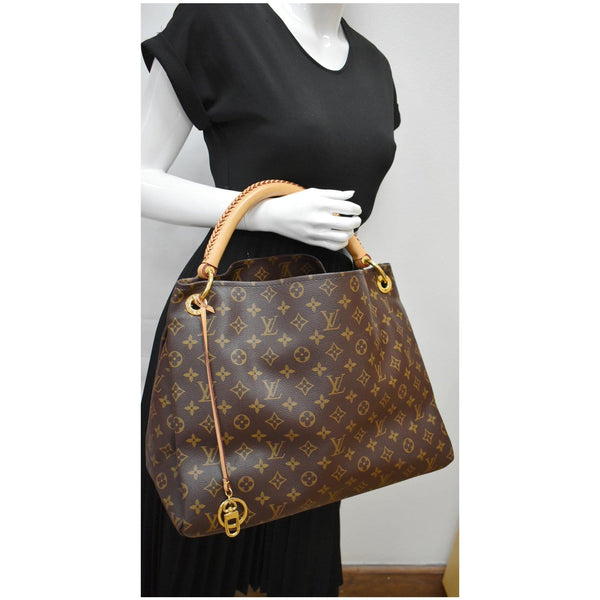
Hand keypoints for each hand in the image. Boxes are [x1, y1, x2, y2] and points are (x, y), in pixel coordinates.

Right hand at [242, 188, 360, 250]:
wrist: (276, 215)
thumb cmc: (296, 202)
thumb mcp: (314, 192)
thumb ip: (335, 194)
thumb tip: (352, 194)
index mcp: (321, 204)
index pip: (348, 208)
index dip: (357, 209)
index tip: (356, 209)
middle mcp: (320, 219)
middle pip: (349, 224)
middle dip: (356, 221)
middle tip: (355, 218)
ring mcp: (316, 232)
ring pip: (343, 237)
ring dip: (350, 233)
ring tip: (347, 228)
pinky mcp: (313, 241)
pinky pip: (334, 246)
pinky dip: (342, 243)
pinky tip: (340, 236)